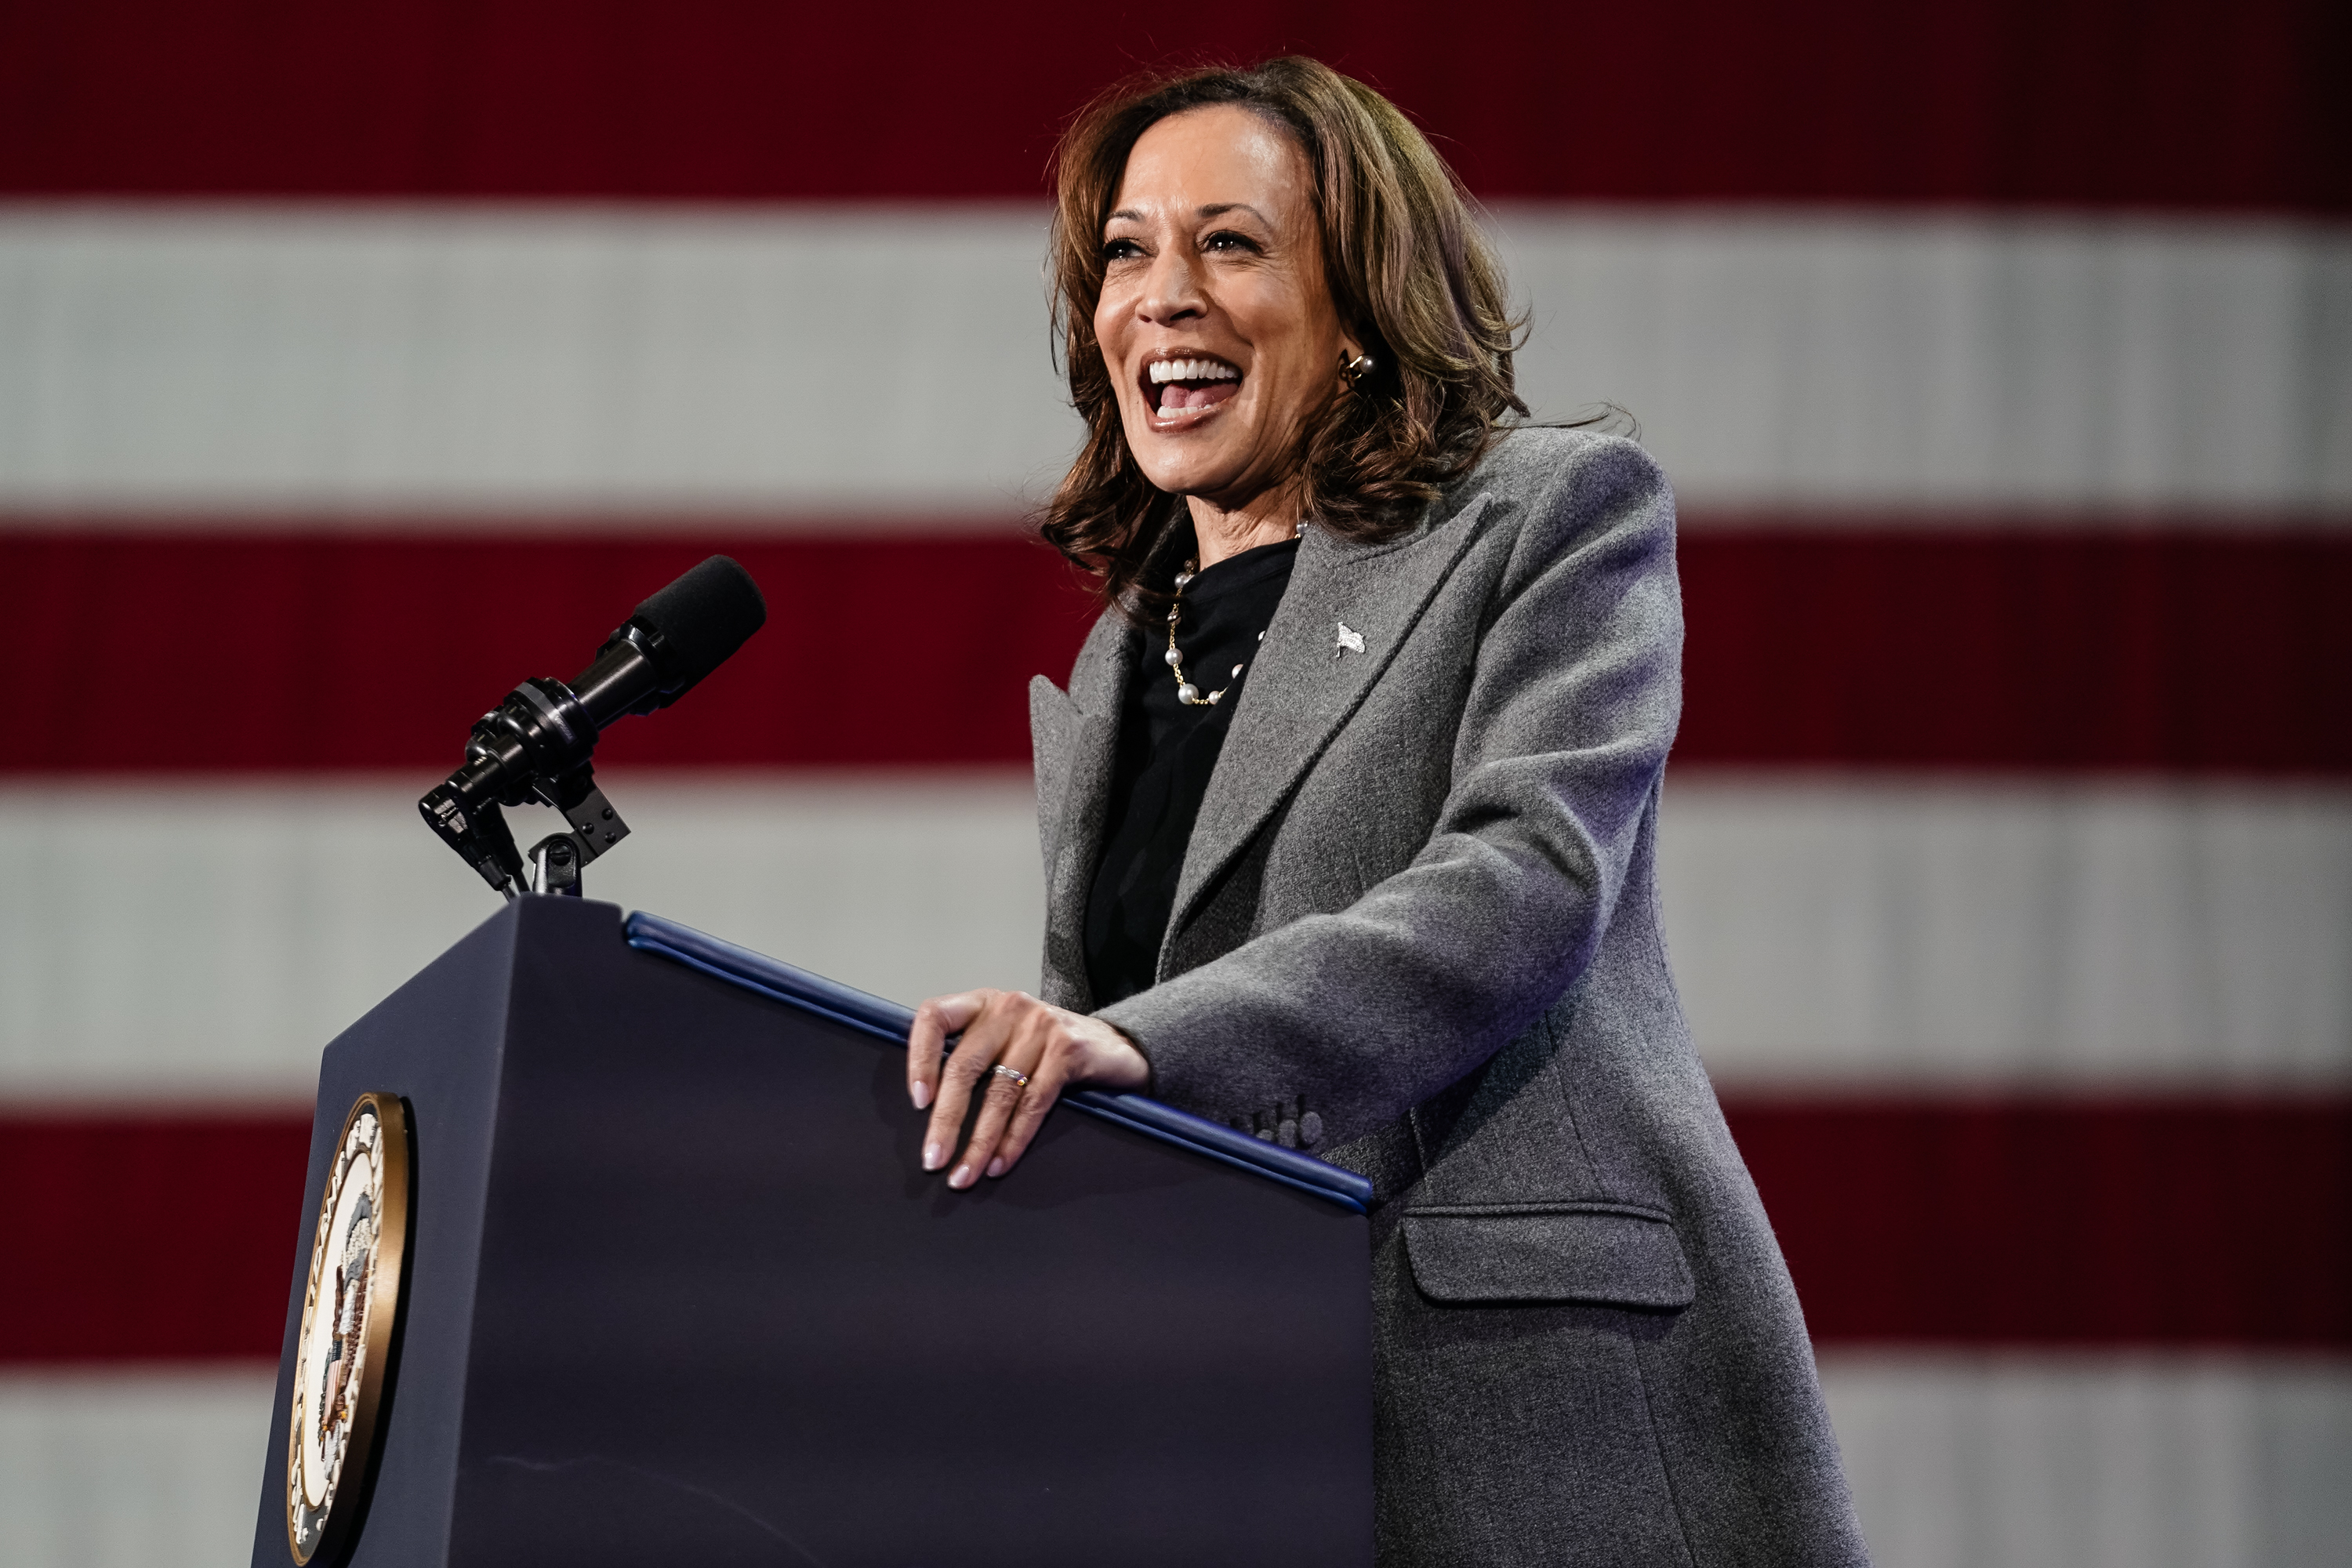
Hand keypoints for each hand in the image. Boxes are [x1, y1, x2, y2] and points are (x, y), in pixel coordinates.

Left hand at [907, 989, 1150, 1188]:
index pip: (934, 1018)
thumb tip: (929, 1112)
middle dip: (946, 1120)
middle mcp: (1008, 1008)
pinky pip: (1033, 1103)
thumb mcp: (1006, 1040)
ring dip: (979, 1141)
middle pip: (964, 1066)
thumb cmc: (1049, 1051)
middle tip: (933, 1159)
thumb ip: (972, 1058)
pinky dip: (1013, 1139)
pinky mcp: (1068, 1049)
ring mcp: (1041, 1025)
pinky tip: (1000, 1162)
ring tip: (965, 1174)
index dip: (919, 1059)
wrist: (1118, 1047)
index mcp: (982, 1004)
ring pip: (998, 1092)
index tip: (917, 1101)